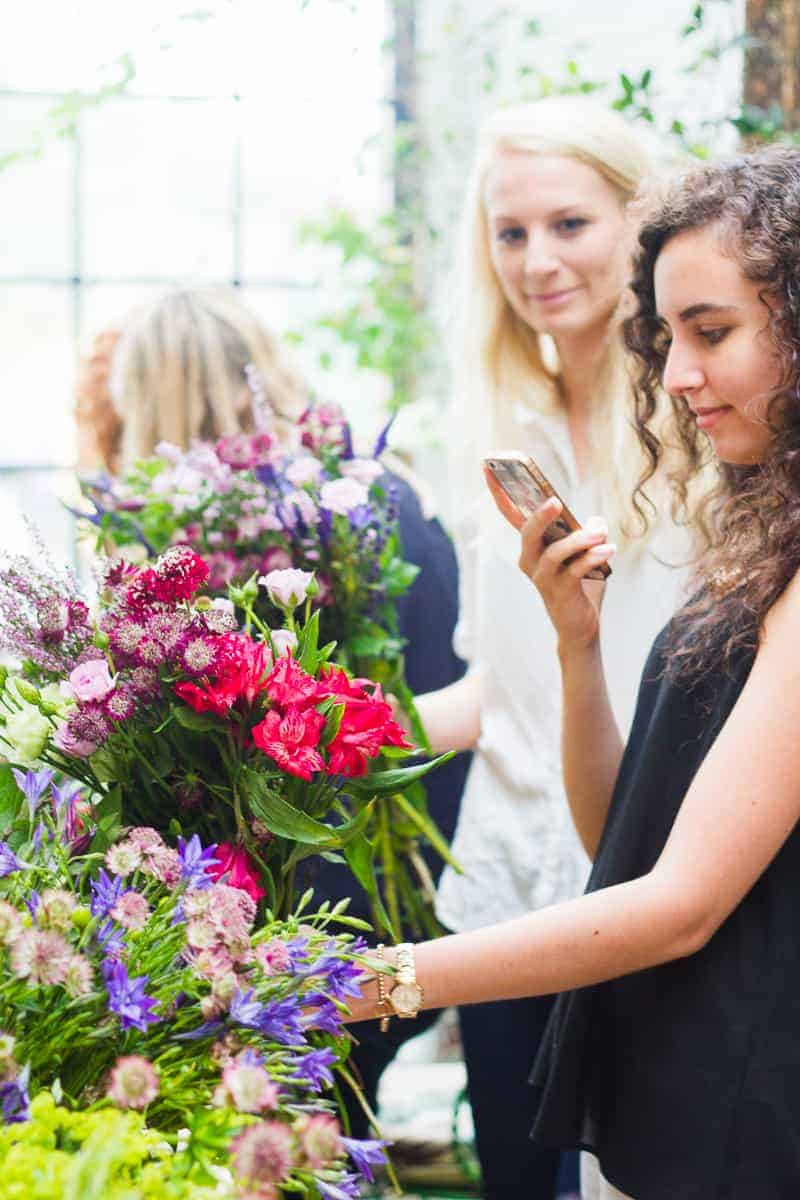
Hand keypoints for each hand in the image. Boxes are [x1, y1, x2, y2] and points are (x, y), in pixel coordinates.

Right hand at [484, 466, 614, 653]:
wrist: (580, 626)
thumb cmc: (579, 585)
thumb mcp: (586, 552)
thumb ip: (589, 532)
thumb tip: (596, 522)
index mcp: (532, 546)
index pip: (511, 515)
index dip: (499, 492)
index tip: (488, 467)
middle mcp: (530, 560)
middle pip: (528, 533)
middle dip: (539, 516)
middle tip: (556, 501)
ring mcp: (542, 578)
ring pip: (554, 552)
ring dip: (579, 540)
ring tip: (601, 533)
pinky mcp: (559, 592)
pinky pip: (574, 570)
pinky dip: (593, 558)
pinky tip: (608, 549)